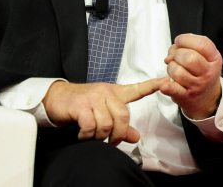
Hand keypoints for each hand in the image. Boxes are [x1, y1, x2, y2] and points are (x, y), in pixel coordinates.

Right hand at [41, 77, 168, 145]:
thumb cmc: (82, 105)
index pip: (137, 89)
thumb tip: (136, 137)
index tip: (166, 81)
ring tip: (93, 137)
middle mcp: (106, 93)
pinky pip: (91, 127)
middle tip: (112, 142)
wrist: (57, 97)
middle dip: (119, 134)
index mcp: (115, 93)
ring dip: (100, 137)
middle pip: (123, 116)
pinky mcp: (80, 106)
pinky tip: (82, 135)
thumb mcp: (103, 112)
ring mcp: (93, 98)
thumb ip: (121, 125)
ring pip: (107, 124)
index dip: (152, 86)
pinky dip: (87, 136)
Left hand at [160, 33, 222, 119]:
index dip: (186, 39)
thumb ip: (187, 48)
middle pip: (189, 58)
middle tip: (177, 57)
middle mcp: (208, 73)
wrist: (208, 97)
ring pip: (178, 72)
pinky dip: (168, 87)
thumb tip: (170, 55)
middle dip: (177, 54)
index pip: (202, 44)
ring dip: (171, 67)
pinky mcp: (186, 96)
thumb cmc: (202, 72)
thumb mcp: (204, 57)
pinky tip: (164, 85)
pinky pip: (175, 90)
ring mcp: (197, 85)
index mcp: (214, 59)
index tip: (179, 41)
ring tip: (174, 69)